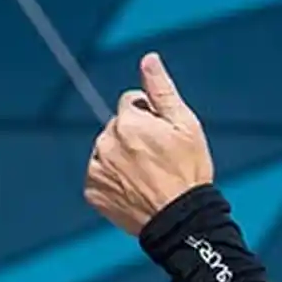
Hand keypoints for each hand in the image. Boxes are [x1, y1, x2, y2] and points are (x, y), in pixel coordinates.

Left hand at [83, 52, 214, 236]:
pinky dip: (112, 181)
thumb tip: (148, 58)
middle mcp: (106, 142)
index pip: (131, 103)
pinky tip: (133, 191)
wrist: (182, 223)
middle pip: (117, 127)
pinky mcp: (92, 191)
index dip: (152, 119)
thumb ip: (161, 90)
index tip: (165, 140)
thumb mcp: (185, 126)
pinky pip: (99, 176)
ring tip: (146, 179)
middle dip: (134, 138)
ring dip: (121, 158)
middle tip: (158, 163)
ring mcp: (96, 168)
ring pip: (106, 150)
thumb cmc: (189, 173)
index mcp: (128, 122)